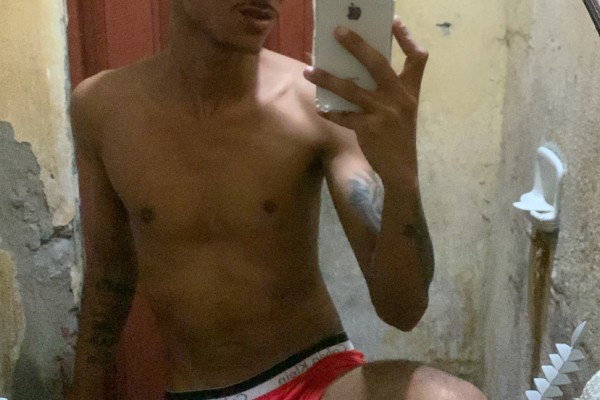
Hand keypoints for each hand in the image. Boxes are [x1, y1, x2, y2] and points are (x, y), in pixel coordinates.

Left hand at [304, 16, 427, 175]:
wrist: (402, 171)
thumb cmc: (399, 137)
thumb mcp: (403, 111)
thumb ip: (388, 92)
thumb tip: (356, 73)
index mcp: (411, 91)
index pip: (418, 58)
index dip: (407, 38)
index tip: (393, 22)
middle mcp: (399, 98)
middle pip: (378, 63)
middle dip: (356, 45)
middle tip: (337, 31)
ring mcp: (384, 113)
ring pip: (350, 89)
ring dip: (327, 78)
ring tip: (309, 70)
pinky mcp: (368, 129)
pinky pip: (343, 116)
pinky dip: (330, 112)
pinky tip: (320, 108)